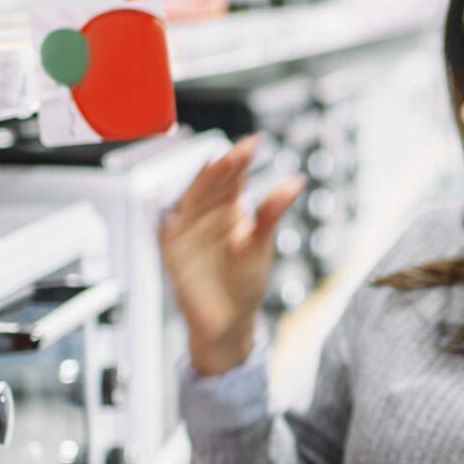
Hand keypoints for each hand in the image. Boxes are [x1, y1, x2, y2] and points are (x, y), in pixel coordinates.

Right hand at [158, 135, 304, 375]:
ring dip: (201, 186)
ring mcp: (187, 233)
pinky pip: (168, 236)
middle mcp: (205, 215)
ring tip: (215, 167)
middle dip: (222, 168)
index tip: (254, 143)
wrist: (230, 320)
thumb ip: (271, 213)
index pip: (232, 177)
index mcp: (228, 208)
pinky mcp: (174, 255)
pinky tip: (174, 215)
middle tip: (237, 152)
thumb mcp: (261, 244)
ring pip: (190, 202)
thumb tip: (295, 181)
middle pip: (210, 184)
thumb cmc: (246, 282)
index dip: (240, 159)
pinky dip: (169, 225)